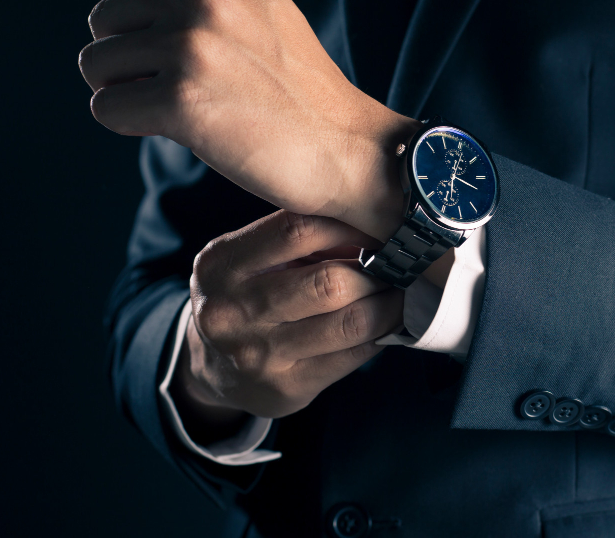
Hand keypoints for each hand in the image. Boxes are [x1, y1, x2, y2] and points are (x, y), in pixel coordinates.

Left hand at [80, 0, 418, 239]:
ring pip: (96, 64)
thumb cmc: (303, 96)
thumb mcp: (264, 15)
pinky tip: (175, 132)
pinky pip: (105, 108)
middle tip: (170, 88)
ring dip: (123, 92)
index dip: (126, 8)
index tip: (151, 43)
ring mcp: (193, 47)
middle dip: (125, 58)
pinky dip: (129, 125)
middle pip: (104, 19)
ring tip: (173, 110)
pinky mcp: (181, 101)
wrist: (349, 150)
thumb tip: (125, 10)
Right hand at [172, 210, 403, 426]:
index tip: (378, 228)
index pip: (297, 230)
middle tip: (399, 265)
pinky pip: (353, 355)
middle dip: (376, 271)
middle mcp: (232, 310)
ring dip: (389, 304)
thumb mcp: (251, 259)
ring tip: (403, 291)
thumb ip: (301, 240)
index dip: (351, 226)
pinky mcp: (285, 388)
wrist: (210, 369)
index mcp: (222, 264)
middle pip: (329, 282)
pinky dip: (382, 334)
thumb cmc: (247, 296)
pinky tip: (389, 322)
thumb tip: (376, 227)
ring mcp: (258, 354)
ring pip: (350, 322)